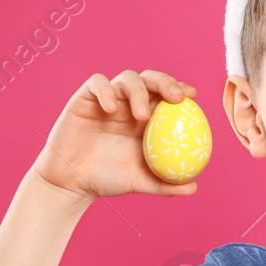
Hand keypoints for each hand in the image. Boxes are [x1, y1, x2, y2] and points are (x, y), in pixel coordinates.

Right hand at [32, 70, 200, 201]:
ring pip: (128, 78)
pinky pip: (97, 83)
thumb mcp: (140, 182)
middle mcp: (129, 104)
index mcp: (147, 118)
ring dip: (139, 91)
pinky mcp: (85, 98)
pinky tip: (111, 109)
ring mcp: (108, 98)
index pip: (168, 94)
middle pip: (152, 79)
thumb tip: (193, 187)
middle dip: (167, 81)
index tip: (193, 97)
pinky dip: (106, 90)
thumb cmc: (108, 180)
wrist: (72, 182)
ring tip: (141, 116)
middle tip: (176, 98)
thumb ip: (166, 184)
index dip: (182, 89)